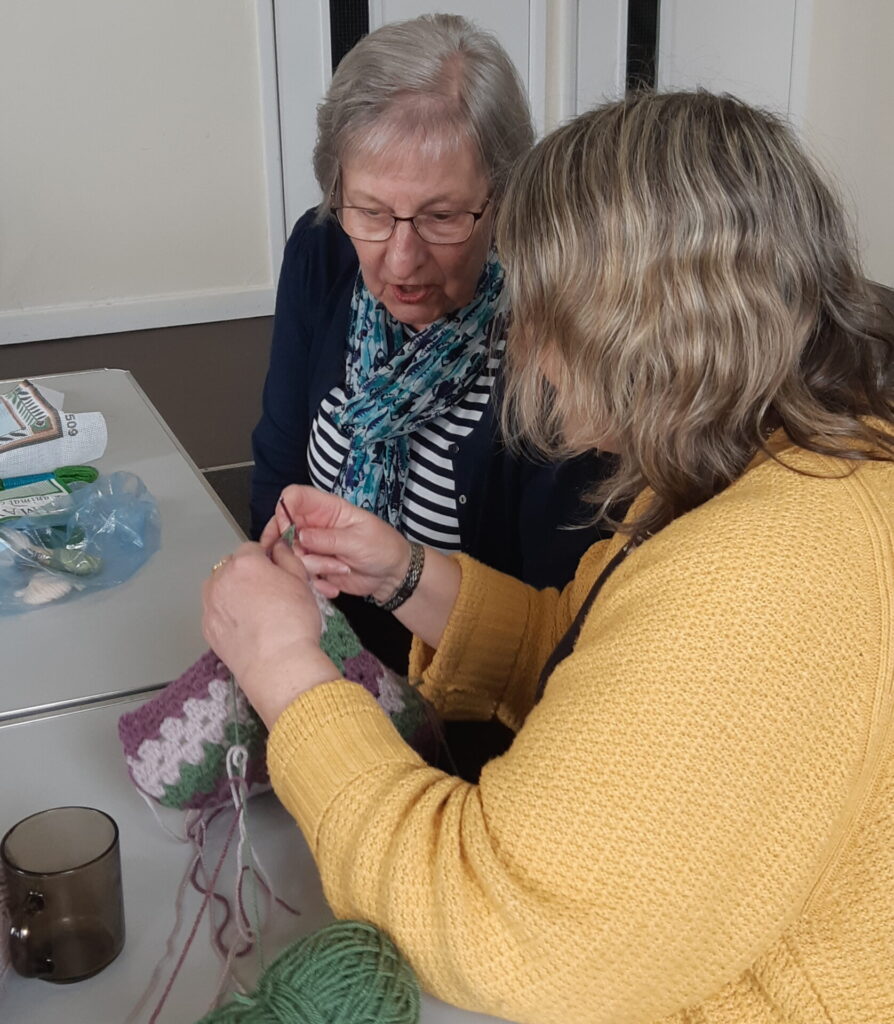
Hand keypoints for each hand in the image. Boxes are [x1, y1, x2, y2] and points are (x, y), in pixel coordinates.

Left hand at [202, 541, 339, 725]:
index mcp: (245, 563)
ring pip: (220, 587)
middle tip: (268, 593)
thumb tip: (279, 549)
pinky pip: (215, 611)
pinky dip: (227, 614)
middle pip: (232, 567)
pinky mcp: (207, 627)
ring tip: (255, 610)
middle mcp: (222, 580)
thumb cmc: (292, 624)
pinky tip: (247, 626)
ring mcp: (211, 604)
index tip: (273, 571)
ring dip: (233, 592)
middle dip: (246, 574)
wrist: (278, 664)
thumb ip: (287, 559)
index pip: (251, 548)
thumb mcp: (301, 582)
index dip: (265, 559)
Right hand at [260, 486, 412, 602]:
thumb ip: (328, 539)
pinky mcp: (314, 567)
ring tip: (340, 567)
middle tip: (304, 556)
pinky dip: (314, 582)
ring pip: (290, 554)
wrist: (391, 576)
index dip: (284, 509)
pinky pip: (300, 574)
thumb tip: (300, 534)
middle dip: (287, 545)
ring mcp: (312, 547)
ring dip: (311, 566)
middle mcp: (315, 526)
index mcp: (327, 509)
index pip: (294, 497)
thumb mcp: (358, 541)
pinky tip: (333, 586)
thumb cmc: (383, 548)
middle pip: (282, 526)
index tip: (288, 529)